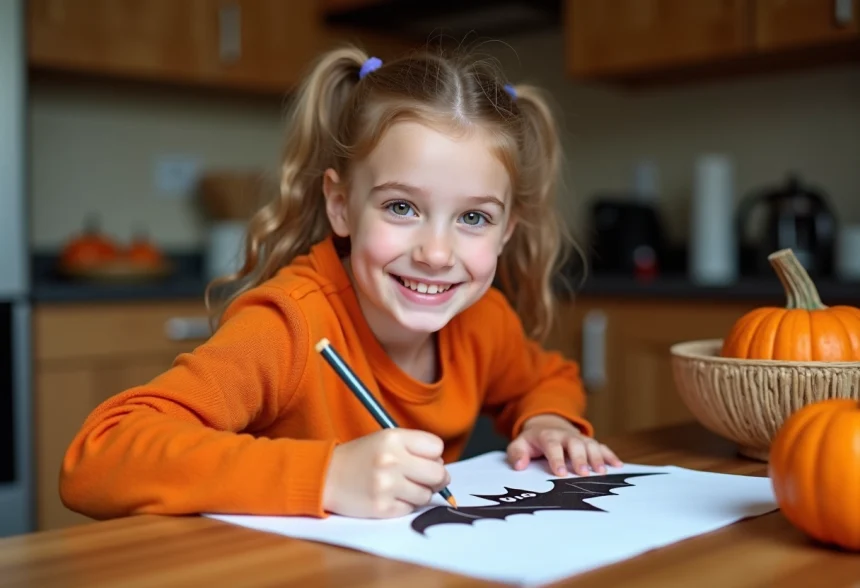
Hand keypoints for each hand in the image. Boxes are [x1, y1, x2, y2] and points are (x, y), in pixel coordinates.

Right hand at [322, 428, 450, 518]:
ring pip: (426, 495)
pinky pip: (410, 509)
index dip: (433, 455)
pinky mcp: (382, 507)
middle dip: (436, 478)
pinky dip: (404, 505)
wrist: (325, 476)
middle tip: (425, 478)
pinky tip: (389, 496)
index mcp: (393, 438)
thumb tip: (443, 468)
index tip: (424, 459)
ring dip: (418, 493)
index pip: (437, 448)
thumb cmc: (360, 457)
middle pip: (438, 474)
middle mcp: (391, 460)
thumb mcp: (384, 439)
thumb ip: (414, 448)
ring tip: (400, 486)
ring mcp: (386, 485)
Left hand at [506, 414, 622, 476]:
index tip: (561, 473)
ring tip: (602, 472)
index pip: (552, 446)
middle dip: (580, 458)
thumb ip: (517, 454)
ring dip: (597, 457)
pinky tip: (618, 466)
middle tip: (584, 474)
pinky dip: (610, 455)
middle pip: (575, 444)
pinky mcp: (589, 442)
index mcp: (547, 436)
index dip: (557, 459)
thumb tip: (519, 466)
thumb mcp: (519, 444)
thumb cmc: (533, 441)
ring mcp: (579, 438)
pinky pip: (601, 446)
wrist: (547, 424)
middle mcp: (566, 436)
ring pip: (590, 445)